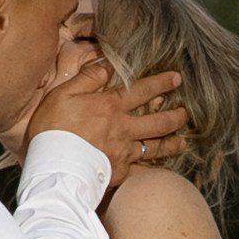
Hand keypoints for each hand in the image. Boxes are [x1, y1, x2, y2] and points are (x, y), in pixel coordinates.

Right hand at [30, 56, 188, 186]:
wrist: (53, 166)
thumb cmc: (52, 129)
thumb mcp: (64, 94)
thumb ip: (88, 78)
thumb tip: (108, 65)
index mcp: (110, 106)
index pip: (142, 90)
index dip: (161, 83)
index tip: (176, 78)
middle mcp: (123, 128)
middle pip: (157, 120)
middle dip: (175, 115)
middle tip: (185, 112)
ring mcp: (124, 152)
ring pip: (156, 147)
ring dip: (172, 143)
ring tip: (183, 141)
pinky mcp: (120, 173)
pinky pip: (143, 172)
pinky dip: (154, 172)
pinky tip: (162, 171)